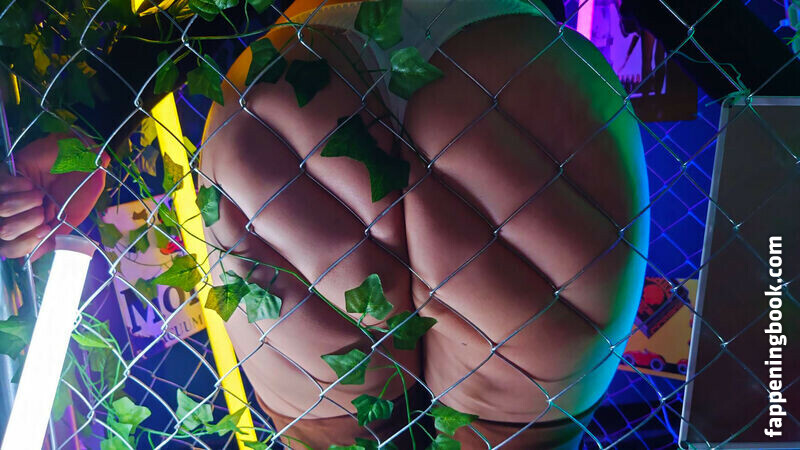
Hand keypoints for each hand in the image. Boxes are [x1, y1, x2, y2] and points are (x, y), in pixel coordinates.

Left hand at [0, 133, 108, 258]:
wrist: (86, 161)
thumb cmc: (82, 189)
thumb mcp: (71, 219)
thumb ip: (53, 238)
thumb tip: (31, 259)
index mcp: (30, 227)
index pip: (9, 247)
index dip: (24, 245)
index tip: (44, 231)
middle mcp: (15, 213)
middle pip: (3, 232)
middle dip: (27, 223)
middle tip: (43, 211)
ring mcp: (8, 193)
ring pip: (0, 209)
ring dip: (26, 203)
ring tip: (40, 194)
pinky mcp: (6, 173)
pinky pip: (1, 187)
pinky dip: (20, 187)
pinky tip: (31, 183)